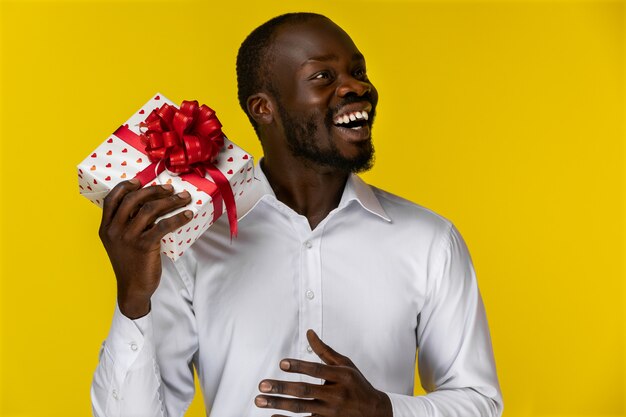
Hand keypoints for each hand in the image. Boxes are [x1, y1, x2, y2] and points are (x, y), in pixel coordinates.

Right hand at [99, 179, 192, 318]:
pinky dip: (178, 218)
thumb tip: (150, 205)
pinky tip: (187, 215)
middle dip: (155, 190)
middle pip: (134, 200)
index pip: (112, 199)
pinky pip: (163, 225)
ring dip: (170, 201)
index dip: (126, 186)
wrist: (133, 289)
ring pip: (150, 209)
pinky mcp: (143, 246)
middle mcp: (114, 231)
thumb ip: (127, 225)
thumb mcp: (120, 243)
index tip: (140, 181)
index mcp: (106, 228)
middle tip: (171, 189)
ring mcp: (128, 238)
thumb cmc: (131, 264)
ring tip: (184, 198)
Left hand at [255, 329, 391, 416]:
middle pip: (304, 391)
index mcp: (341, 376)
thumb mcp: (345, 365)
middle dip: (281, 388)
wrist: (374, 412)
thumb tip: (310, 333)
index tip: (282, 363)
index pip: (317, 370)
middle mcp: (335, 395)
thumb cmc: (357, 385)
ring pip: (300, 408)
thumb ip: (325, 350)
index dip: (299, 366)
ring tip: (260, 400)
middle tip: (263, 385)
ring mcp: (330, 412)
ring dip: (278, 405)